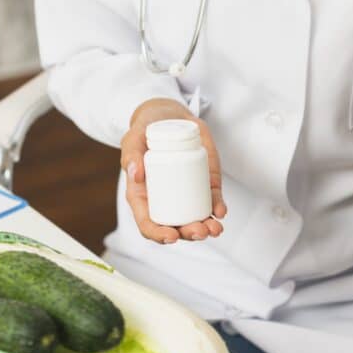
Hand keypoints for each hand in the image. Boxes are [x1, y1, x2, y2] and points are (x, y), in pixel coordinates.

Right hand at [121, 98, 226, 243]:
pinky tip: (221, 212)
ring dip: (207, 227)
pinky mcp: (205, 183)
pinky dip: (217, 208)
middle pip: (176, 226)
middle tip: (201, 231)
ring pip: (196, 218)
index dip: (158, 234)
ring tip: (216, 228)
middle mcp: (166, 200)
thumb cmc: (145, 130)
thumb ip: (131, 152)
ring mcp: (187, 193)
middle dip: (189, 234)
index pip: (148, 223)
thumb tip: (136, 175)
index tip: (171, 236)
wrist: (169, 117)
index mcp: (143, 196)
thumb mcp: (134, 137)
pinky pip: (211, 201)